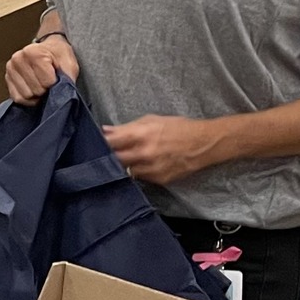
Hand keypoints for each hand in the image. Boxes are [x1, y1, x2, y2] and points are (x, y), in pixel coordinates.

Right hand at [6, 35, 77, 104]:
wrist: (48, 48)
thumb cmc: (58, 55)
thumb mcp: (69, 63)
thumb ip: (67, 78)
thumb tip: (62, 96)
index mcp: (33, 52)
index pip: (47, 82)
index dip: (56, 85)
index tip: (57, 78)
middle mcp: (18, 59)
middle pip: (36, 90)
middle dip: (46, 90)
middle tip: (50, 83)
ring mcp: (10, 69)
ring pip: (26, 95)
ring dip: (36, 96)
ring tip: (42, 86)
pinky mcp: (7, 78)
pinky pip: (17, 98)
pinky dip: (28, 99)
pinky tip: (34, 91)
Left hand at [102, 116, 222, 186]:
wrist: (205, 143)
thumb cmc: (178, 128)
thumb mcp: (152, 120)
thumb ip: (126, 127)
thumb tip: (105, 130)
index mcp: (141, 135)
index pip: (110, 143)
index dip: (100, 144)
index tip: (95, 144)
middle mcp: (145, 153)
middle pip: (114, 160)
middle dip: (108, 158)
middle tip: (105, 156)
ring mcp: (152, 168)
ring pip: (126, 172)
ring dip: (123, 167)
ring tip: (125, 161)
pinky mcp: (160, 179)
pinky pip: (141, 178)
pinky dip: (138, 172)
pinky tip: (141, 166)